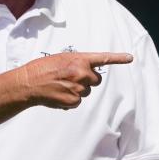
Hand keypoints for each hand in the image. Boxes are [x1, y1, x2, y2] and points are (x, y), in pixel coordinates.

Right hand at [18, 52, 132, 109]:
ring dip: (77, 90)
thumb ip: (77, 63)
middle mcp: (82, 73)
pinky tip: (58, 94)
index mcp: (79, 60)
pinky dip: (70, 100)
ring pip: (86, 92)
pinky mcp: (73, 101)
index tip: (130, 57)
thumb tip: (87, 71)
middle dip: (87, 80)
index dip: (118, 58)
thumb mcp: (62, 59)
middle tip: (71, 78)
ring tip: (60, 86)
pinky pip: (78, 102)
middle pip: (96, 80)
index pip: (103, 58)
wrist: (28, 83)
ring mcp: (78, 88)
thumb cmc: (43, 69)